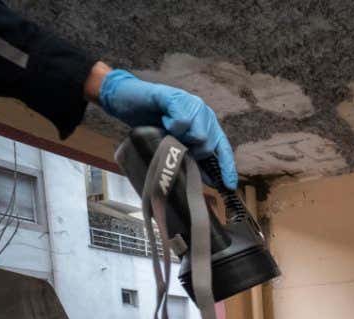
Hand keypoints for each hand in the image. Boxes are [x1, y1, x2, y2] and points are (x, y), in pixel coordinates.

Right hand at [97, 69, 237, 189]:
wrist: (125, 100)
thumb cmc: (150, 122)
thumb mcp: (175, 144)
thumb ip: (192, 157)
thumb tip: (210, 180)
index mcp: (207, 124)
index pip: (223, 148)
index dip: (226, 167)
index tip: (228, 186)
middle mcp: (204, 113)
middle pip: (209, 145)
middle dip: (193, 152)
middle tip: (176, 143)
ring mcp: (192, 104)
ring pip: (200, 135)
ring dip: (181, 139)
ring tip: (168, 130)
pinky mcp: (176, 97)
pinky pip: (183, 121)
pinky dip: (173, 126)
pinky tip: (164, 120)